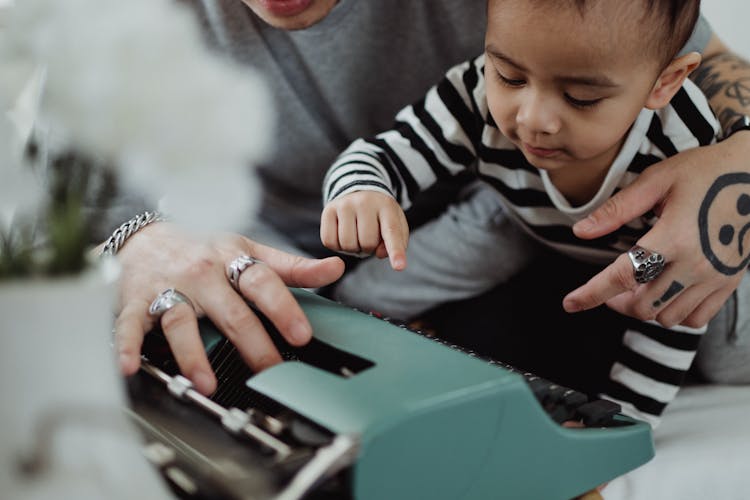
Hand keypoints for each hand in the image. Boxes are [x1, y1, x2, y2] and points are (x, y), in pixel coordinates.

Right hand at [113, 222, 344, 393]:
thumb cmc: (204, 247)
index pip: (262, 282)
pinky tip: (130, 366)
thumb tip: (336, 269)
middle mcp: (202, 274)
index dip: (283, 308)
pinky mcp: (136, 302)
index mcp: (232, 259)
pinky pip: (130, 324)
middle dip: (253, 342)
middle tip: (271, 369)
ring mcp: (168, 288)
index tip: (302, 334)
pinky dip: (127, 345)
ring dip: (192, 353)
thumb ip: (292, 267)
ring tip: (207, 383)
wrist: (145, 236)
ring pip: (181, 321)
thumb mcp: (249, 250)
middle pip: (230, 310)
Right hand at [320, 191, 408, 269]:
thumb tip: (380, 253)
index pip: (392, 232)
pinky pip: (329, 241)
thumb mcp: (396, 225)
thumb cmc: (380, 216)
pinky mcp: (328, 210)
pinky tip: (342, 234)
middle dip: (369, 248)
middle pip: (367, 243)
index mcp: (387, 207)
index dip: (396, 251)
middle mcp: (365, 202)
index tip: (399, 267)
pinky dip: (337, 245)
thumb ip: (397, 243)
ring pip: (347, 244)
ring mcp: (345, 204)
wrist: (359, 192)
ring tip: (356, 235)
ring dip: (353, 248)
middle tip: (368, 237)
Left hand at [563, 135, 749, 327]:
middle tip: (611, 285)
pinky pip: (696, 318)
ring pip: (668, 317)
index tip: (569, 303)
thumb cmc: (705, 170)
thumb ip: (617, 209)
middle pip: (643, 306)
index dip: (591, 294)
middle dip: (617, 301)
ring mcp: (716, 277)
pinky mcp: (729, 281)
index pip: (622, 277)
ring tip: (638, 285)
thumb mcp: (656, 180)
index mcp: (674, 237)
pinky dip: (675, 313)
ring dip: (645, 307)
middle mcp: (696, 264)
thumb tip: (580, 231)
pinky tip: (666, 292)